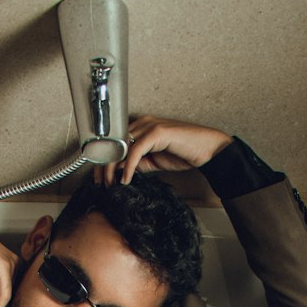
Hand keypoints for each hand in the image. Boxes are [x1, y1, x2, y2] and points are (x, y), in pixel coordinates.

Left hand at [100, 116, 232, 186]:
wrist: (206, 150)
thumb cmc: (183, 153)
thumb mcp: (154, 161)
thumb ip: (137, 163)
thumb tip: (119, 170)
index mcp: (141, 127)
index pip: (115, 142)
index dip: (104, 160)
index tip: (100, 178)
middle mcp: (143, 122)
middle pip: (115, 143)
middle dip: (104, 165)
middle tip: (100, 183)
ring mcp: (150, 125)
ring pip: (122, 146)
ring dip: (112, 168)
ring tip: (111, 184)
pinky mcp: (157, 132)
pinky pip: (135, 151)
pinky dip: (128, 167)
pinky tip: (126, 179)